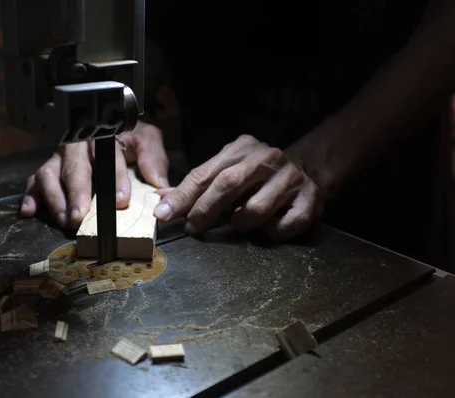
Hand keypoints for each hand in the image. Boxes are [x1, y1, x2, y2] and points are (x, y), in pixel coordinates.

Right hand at [21, 122, 168, 227]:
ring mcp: (59, 157)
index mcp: (103, 135)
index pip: (109, 155)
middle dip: (77, 192)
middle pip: (74, 166)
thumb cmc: (129, 139)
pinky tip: (29, 211)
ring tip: (65, 220)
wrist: (110, 127)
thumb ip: (154, 159)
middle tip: (81, 215)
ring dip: (55, 198)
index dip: (115, 178)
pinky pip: (33, 182)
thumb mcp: (146, 141)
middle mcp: (77, 145)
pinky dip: (30, 196)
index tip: (122, 200)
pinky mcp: (48, 170)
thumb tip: (158, 183)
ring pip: (49, 173)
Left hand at [153, 135, 323, 239]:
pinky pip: (284, 226)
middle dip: (205, 210)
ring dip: (241, 224)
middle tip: (192, 227)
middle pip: (228, 185)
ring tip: (239, 223)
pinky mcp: (311, 199)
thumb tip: (162, 200)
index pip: (205, 173)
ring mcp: (292, 178)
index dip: (183, 196)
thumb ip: (197, 185)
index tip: (164, 215)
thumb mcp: (227, 170)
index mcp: (242, 148)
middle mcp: (268, 158)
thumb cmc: (257, 175)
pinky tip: (268, 227)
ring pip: (256, 210)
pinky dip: (271, 233)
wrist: (310, 168)